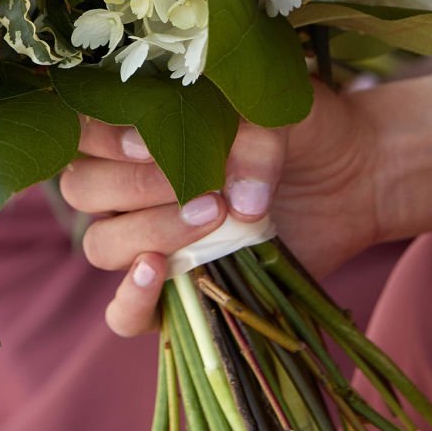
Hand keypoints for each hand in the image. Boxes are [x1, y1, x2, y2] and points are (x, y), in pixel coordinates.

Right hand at [59, 83, 383, 337]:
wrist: (351, 175)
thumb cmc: (303, 130)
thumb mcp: (282, 114)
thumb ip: (253, 140)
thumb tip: (239, 200)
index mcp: (137, 127)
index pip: (80, 130)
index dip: (102, 138)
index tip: (149, 142)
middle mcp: (130, 184)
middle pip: (83, 189)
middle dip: (136, 186)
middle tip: (201, 186)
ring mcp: (149, 240)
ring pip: (102, 244)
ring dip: (148, 232)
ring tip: (211, 218)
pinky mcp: (177, 290)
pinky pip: (125, 316)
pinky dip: (132, 302)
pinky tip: (157, 276)